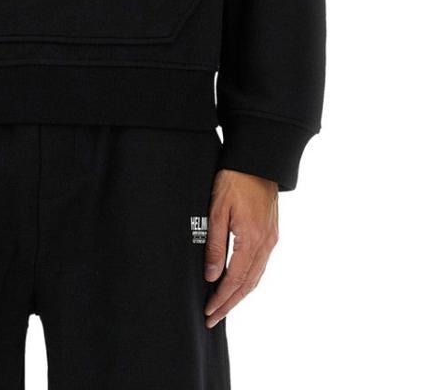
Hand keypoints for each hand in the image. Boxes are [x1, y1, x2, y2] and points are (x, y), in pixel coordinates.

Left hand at [203, 168, 278, 327]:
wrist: (257, 160)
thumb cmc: (234, 180)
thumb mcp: (217, 210)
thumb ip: (215, 244)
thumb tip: (212, 276)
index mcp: (251, 240)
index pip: (234, 280)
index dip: (221, 298)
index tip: (208, 312)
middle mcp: (266, 244)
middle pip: (248, 284)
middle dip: (230, 304)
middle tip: (213, 319)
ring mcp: (271, 239)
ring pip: (256, 277)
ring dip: (240, 295)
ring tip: (224, 307)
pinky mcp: (272, 232)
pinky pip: (261, 265)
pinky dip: (249, 280)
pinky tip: (239, 284)